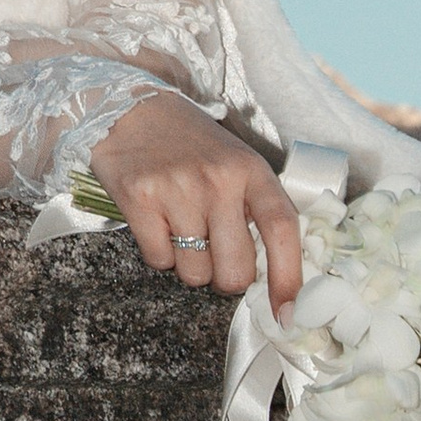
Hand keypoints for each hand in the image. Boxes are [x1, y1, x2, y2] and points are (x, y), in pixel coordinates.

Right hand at [90, 94, 305, 307]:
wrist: (131, 107)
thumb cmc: (188, 142)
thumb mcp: (235, 162)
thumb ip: (254, 208)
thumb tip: (270, 273)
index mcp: (251, 171)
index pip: (282, 230)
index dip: (288, 277)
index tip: (287, 313)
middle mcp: (218, 180)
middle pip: (236, 270)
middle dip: (226, 278)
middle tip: (214, 254)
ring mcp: (178, 190)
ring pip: (196, 273)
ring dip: (190, 265)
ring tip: (182, 229)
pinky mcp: (140, 198)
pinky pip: (159, 261)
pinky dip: (159, 254)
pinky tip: (157, 222)